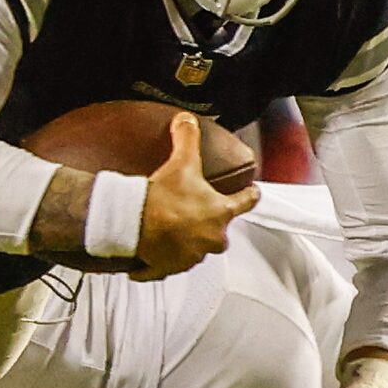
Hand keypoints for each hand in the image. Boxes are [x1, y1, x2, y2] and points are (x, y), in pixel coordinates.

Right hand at [131, 111, 258, 280]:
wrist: (135, 224)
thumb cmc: (163, 198)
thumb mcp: (181, 162)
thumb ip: (188, 138)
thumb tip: (187, 119)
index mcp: (220, 213)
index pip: (246, 202)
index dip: (250, 195)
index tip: (252, 192)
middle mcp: (211, 239)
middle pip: (221, 233)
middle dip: (212, 225)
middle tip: (196, 212)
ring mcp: (191, 257)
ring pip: (195, 251)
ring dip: (187, 242)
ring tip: (171, 229)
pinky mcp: (169, 268)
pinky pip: (166, 268)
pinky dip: (160, 262)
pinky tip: (150, 256)